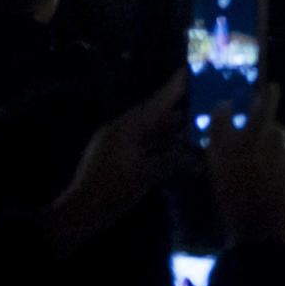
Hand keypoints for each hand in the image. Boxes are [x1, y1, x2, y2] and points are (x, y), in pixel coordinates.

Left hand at [42, 71, 189, 255]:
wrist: (79, 215)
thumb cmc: (111, 190)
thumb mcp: (146, 175)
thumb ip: (172, 161)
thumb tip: (198, 156)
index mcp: (126, 128)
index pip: (156, 102)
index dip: (175, 88)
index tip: (193, 70)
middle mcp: (122, 131)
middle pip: (154, 115)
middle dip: (179, 110)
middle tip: (205, 103)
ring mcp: (118, 145)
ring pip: (150, 131)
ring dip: (171, 131)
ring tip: (197, 128)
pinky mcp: (117, 159)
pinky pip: (144, 144)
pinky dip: (161, 145)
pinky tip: (178, 150)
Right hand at [205, 83, 284, 249]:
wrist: (262, 235)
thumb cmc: (233, 212)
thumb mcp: (219, 181)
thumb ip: (225, 156)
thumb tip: (233, 137)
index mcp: (223, 152)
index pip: (221, 116)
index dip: (225, 109)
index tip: (228, 104)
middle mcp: (250, 144)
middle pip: (262, 107)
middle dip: (267, 97)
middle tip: (270, 89)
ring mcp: (277, 149)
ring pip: (279, 132)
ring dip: (274, 140)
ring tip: (269, 159)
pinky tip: (279, 177)